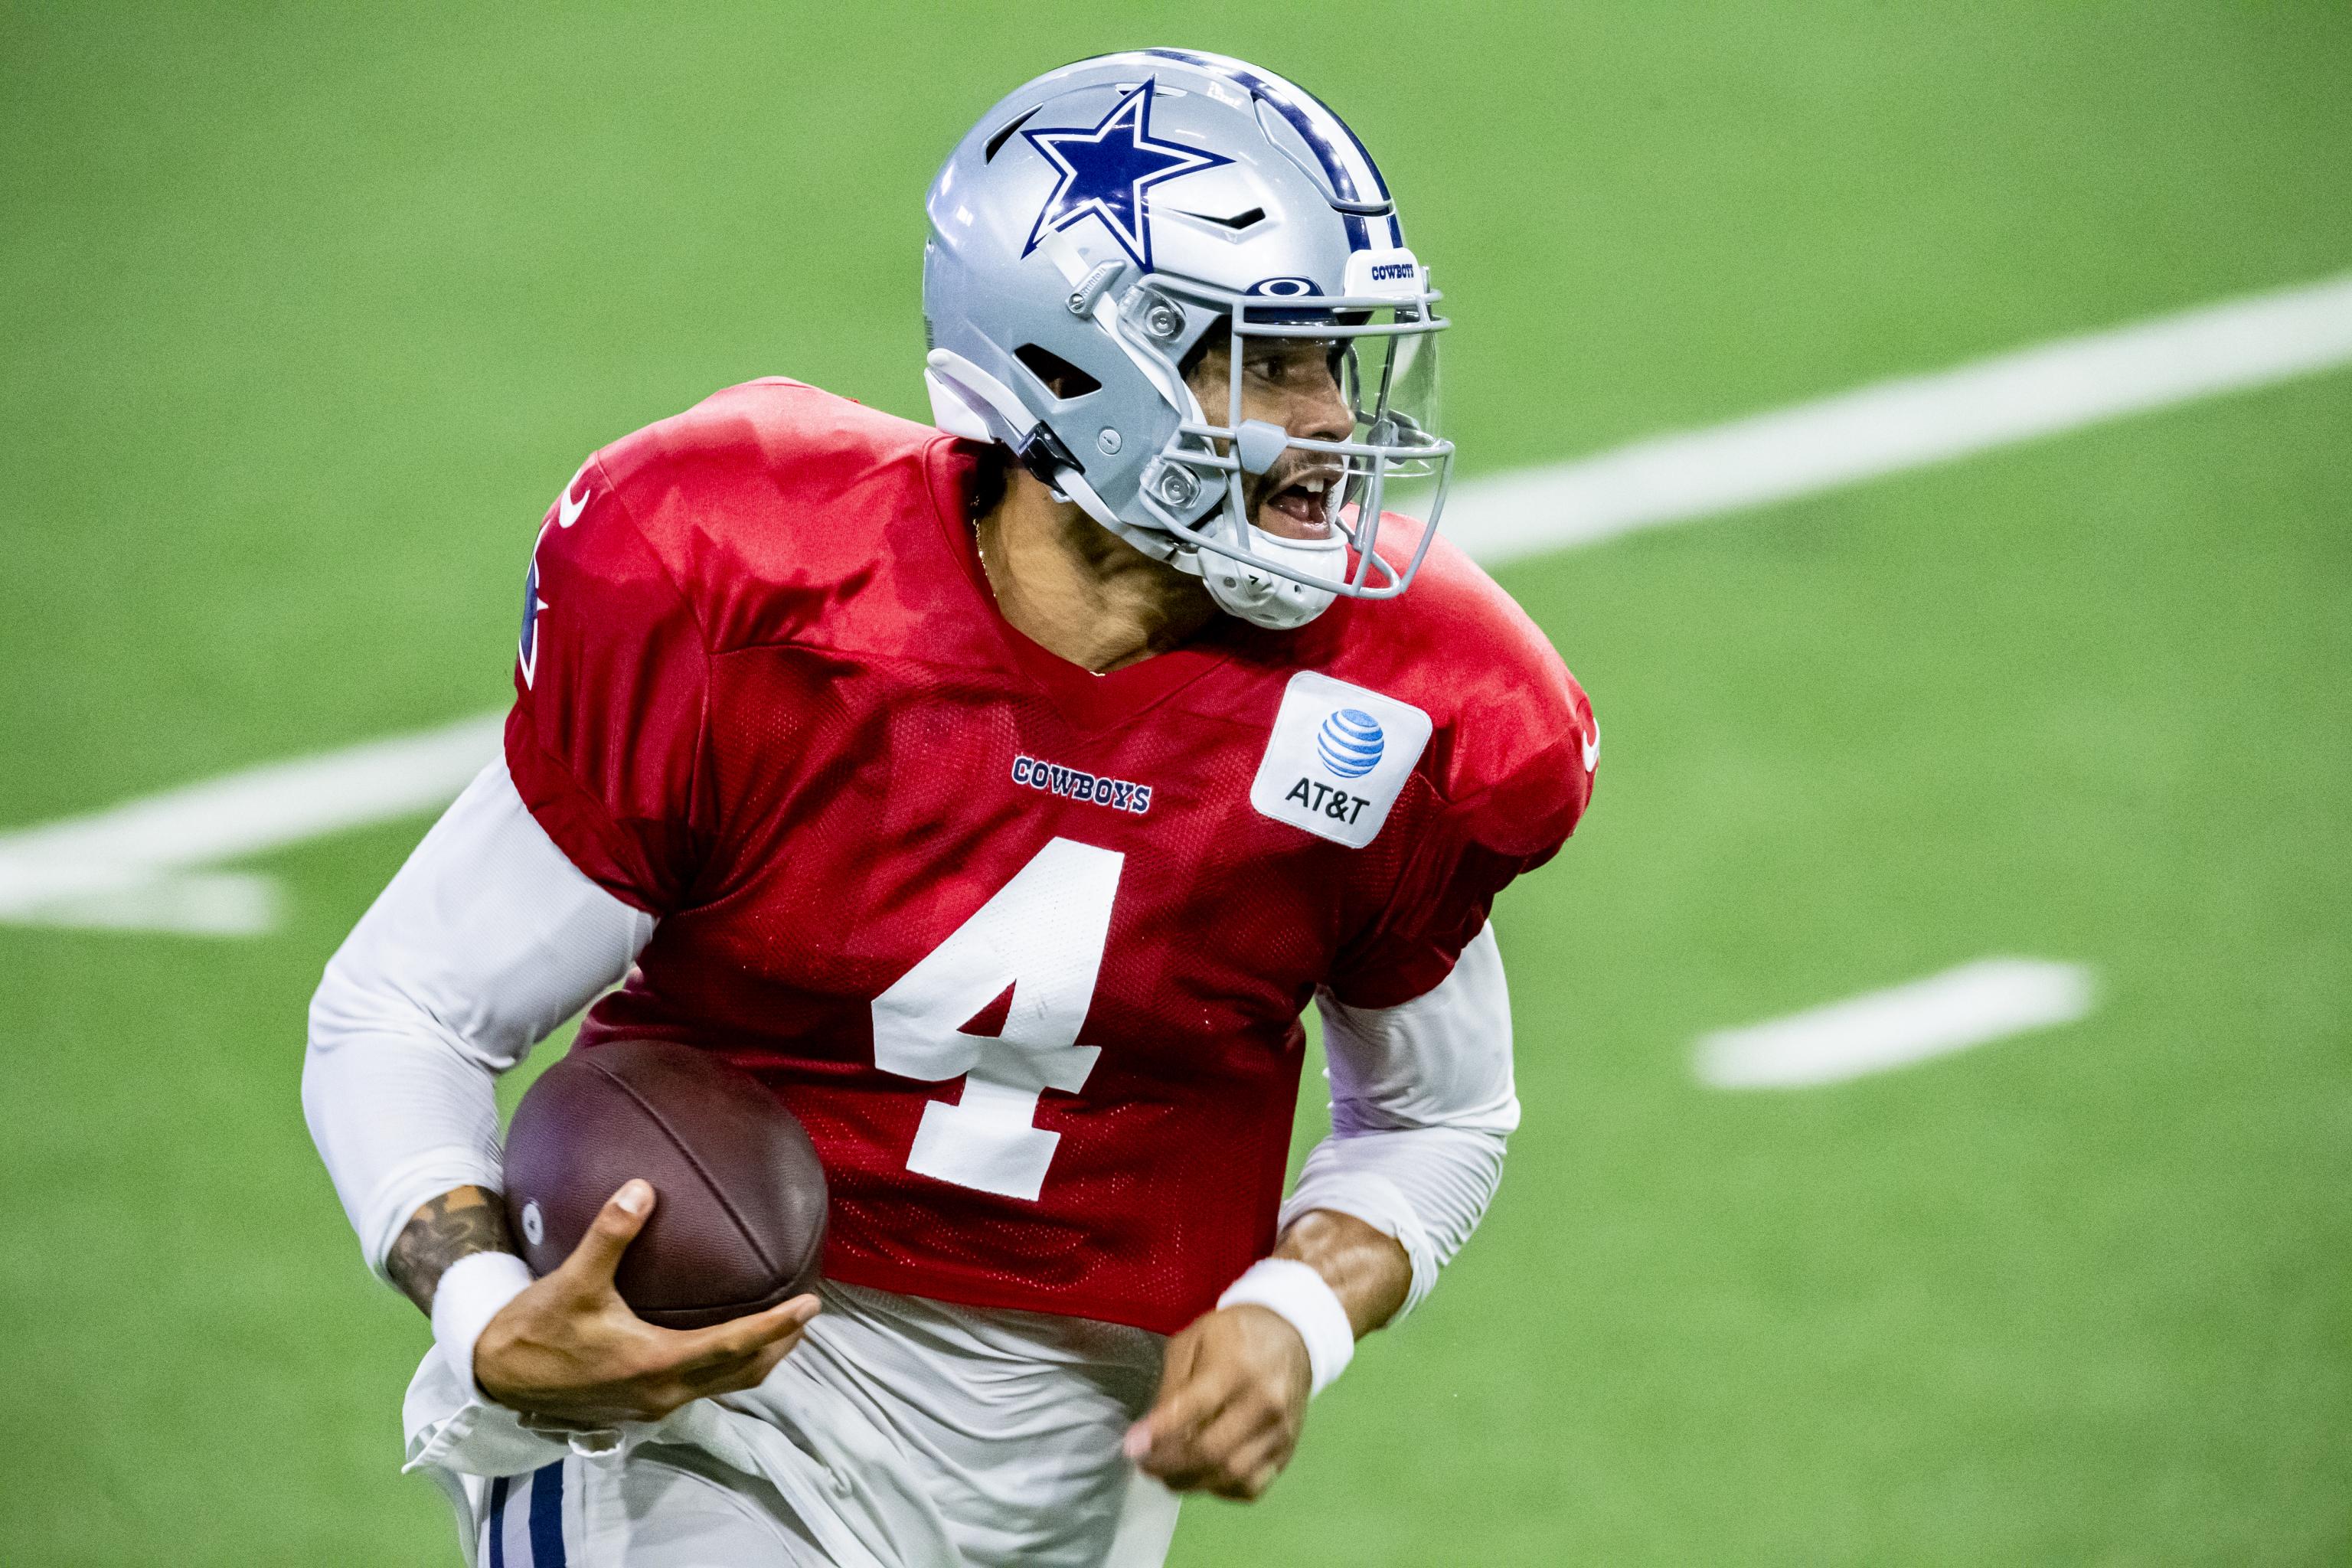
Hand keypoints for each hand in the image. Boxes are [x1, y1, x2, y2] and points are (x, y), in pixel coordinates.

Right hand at [472, 1179, 817, 1425]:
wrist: (494, 1375)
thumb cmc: (536, 1328)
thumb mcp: (574, 1279)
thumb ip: (611, 1233)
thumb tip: (643, 1187)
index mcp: (657, 1363)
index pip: (736, 1346)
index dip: (778, 1326)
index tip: (811, 1304)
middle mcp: (664, 1392)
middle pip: (743, 1373)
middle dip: (780, 1344)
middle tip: (806, 1312)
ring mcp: (652, 1406)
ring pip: (723, 1386)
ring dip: (756, 1359)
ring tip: (779, 1327)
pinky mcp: (639, 1406)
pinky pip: (700, 1389)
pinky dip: (725, 1368)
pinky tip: (721, 1342)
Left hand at [1123, 1303, 1311, 1499]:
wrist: (1289, 1335)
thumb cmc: (1234, 1334)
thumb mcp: (1194, 1340)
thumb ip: (1172, 1385)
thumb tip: (1150, 1432)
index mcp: (1238, 1366)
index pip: (1195, 1407)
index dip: (1159, 1432)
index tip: (1131, 1447)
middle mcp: (1264, 1402)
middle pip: (1213, 1450)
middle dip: (1170, 1466)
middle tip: (1145, 1465)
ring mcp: (1279, 1431)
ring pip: (1231, 1475)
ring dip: (1191, 1482)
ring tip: (1167, 1475)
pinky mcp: (1286, 1451)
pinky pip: (1251, 1486)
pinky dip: (1221, 1490)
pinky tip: (1203, 1476)